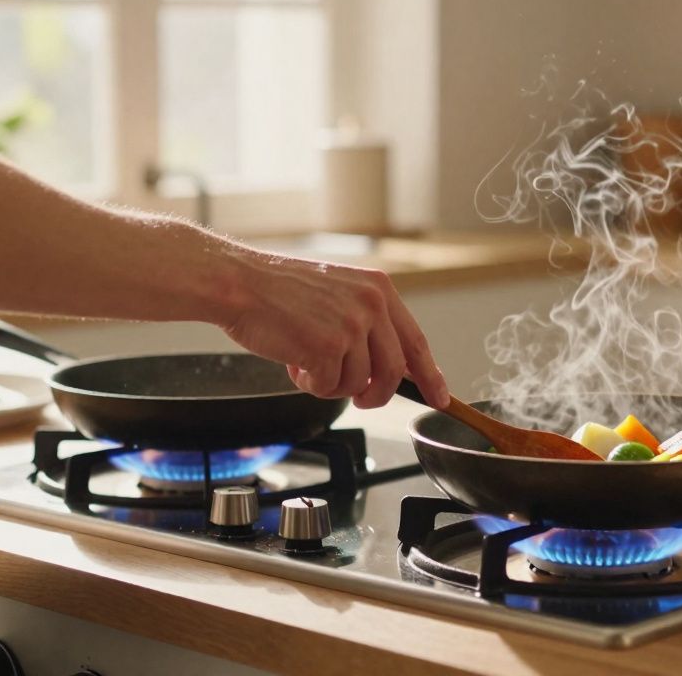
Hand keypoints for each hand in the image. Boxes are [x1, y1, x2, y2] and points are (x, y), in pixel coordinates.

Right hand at [220, 252, 449, 409]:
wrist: (240, 283)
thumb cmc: (279, 291)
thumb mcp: (338, 294)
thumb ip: (367, 324)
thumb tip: (390, 368)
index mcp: (378, 289)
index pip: (416, 341)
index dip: (429, 375)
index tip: (441, 396)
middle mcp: (371, 305)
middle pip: (392, 373)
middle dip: (375, 395)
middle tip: (357, 397)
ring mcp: (351, 326)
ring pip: (359, 384)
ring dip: (331, 384)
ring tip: (307, 361)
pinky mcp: (327, 347)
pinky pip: (330, 388)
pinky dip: (310, 384)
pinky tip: (294, 361)